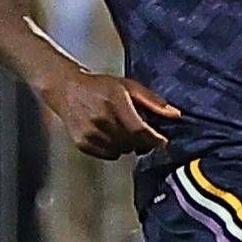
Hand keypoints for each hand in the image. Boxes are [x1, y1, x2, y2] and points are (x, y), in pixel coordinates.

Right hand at [38, 67, 179, 158]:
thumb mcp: (128, 86)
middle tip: (144, 134)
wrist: (66, 89)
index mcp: (115, 103)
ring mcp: (90, 132)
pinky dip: (115, 149)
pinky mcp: (82, 142)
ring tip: (124, 131)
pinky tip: (112, 136)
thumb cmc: (100, 86)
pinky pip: (108, 155)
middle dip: (143, 142)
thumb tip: (175, 115)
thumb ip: (153, 101)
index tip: (162, 141)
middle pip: (132, 142)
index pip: (139, 130)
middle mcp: (101, 119)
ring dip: (128, 145)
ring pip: (121, 150)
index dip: (154, 139)